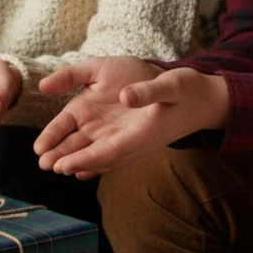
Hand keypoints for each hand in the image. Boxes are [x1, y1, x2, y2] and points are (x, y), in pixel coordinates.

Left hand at [35, 65, 228, 178]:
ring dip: (77, 160)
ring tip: (51, 164)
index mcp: (145, 133)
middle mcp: (137, 142)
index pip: (110, 151)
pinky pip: (109, 152)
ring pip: (101, 154)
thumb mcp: (172, 85)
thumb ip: (149, 91)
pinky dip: (93, 160)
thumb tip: (125, 97)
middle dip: (73, 162)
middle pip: (99, 156)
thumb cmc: (188, 91)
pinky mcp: (135, 138)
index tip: (64, 164)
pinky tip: (77, 168)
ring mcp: (136, 142)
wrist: (205, 100)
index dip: (86, 159)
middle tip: (46, 166)